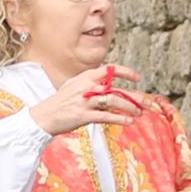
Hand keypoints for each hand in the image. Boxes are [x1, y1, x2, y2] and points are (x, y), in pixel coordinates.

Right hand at [23, 65, 140, 135]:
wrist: (43, 117)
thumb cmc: (60, 102)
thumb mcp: (74, 86)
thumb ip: (91, 84)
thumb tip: (108, 86)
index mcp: (85, 77)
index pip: (110, 70)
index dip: (126, 72)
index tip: (137, 78)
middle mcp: (86, 86)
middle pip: (116, 88)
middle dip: (135, 96)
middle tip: (148, 102)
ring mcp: (85, 101)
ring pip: (113, 101)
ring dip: (129, 107)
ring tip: (138, 113)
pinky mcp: (83, 116)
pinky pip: (105, 117)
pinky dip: (119, 119)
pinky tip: (129, 121)